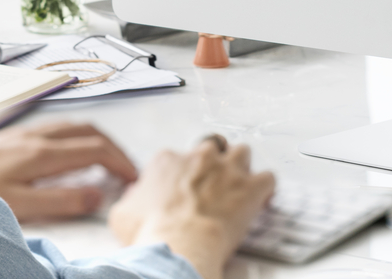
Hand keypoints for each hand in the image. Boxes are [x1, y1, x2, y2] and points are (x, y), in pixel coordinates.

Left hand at [0, 122, 137, 221]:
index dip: (120, 163)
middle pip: (93, 133)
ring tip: (109, 160)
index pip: (97, 150)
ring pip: (79, 127)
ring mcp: (31, 131)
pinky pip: (63, 128)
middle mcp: (42, 136)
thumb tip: (98, 195)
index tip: (132, 178)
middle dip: (116, 150)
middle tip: (127, 170)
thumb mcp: (19, 204)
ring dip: (100, 141)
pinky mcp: (21, 134)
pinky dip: (82, 137)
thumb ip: (61, 200)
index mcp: (45, 153)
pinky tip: (77, 150)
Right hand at [108, 137, 274, 278]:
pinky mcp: (250, 186)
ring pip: (242, 152)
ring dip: (241, 167)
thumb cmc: (152, 232)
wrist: (179, 246)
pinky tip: (261, 200)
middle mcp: (200, 156)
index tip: (183, 189)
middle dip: (214, 161)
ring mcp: (228, 169)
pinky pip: (267, 178)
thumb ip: (132, 197)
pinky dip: (265, 189)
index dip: (182, 173)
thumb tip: (134, 194)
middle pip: (212, 146)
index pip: (177, 156)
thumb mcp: (123, 213)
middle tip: (212, 183)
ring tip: (238, 185)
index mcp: (169, 160)